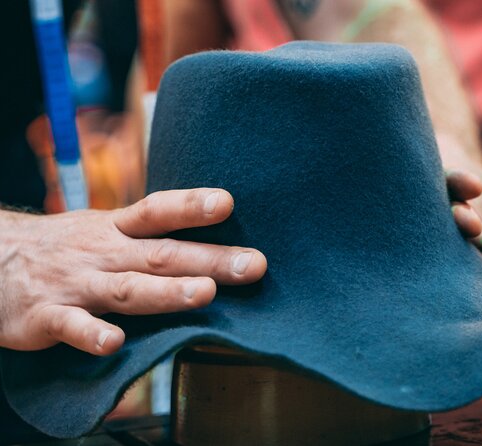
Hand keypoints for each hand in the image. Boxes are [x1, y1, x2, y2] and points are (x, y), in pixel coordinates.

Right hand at [0, 188, 266, 355]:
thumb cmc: (66, 247)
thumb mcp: (105, 229)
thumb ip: (150, 236)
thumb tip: (211, 236)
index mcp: (116, 230)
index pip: (158, 212)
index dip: (191, 205)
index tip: (228, 202)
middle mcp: (103, 254)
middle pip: (161, 255)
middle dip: (209, 260)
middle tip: (254, 265)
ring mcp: (76, 285)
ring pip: (126, 289)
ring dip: (166, 292)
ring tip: (204, 294)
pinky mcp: (46, 316)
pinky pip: (70, 327)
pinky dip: (91, 334)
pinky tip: (114, 342)